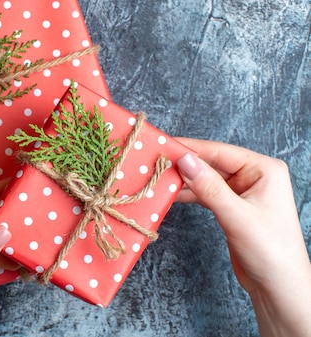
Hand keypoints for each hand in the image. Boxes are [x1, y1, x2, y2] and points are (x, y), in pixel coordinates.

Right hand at [175, 138, 310, 336]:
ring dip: (183, 180)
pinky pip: (205, 193)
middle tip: (155, 163)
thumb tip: (185, 160)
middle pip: (211, 163)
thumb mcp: (237, 216)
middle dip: (184, 165)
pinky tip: (171, 194)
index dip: (190, 149)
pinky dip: (188, 194)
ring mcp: (242, 191)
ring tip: (158, 179)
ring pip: (205, 178)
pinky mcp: (231, 206)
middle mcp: (253, 176)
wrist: (278, 287)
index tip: (163, 147)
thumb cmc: (270, 251)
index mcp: (264, 169)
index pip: (219, 152)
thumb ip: (209, 187)